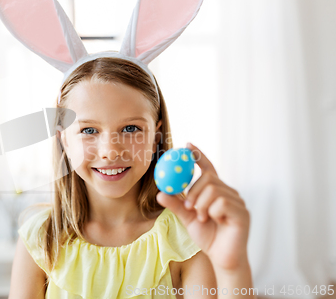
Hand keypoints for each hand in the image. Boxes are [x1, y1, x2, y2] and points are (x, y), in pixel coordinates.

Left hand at [156, 143, 249, 270]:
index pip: (208, 168)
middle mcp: (229, 193)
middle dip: (193, 191)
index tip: (187, 145)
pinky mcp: (242, 212)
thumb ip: (176, 205)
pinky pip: (221, 203)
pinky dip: (212, 212)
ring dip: (201, 205)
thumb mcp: (187, 218)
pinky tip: (213, 220)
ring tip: (201, 217)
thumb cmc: (208, 237)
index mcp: (217, 191)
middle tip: (189, 206)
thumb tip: (160, 193)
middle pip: (208, 178)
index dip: (199, 156)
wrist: (223, 258)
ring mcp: (238, 202)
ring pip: (213, 190)